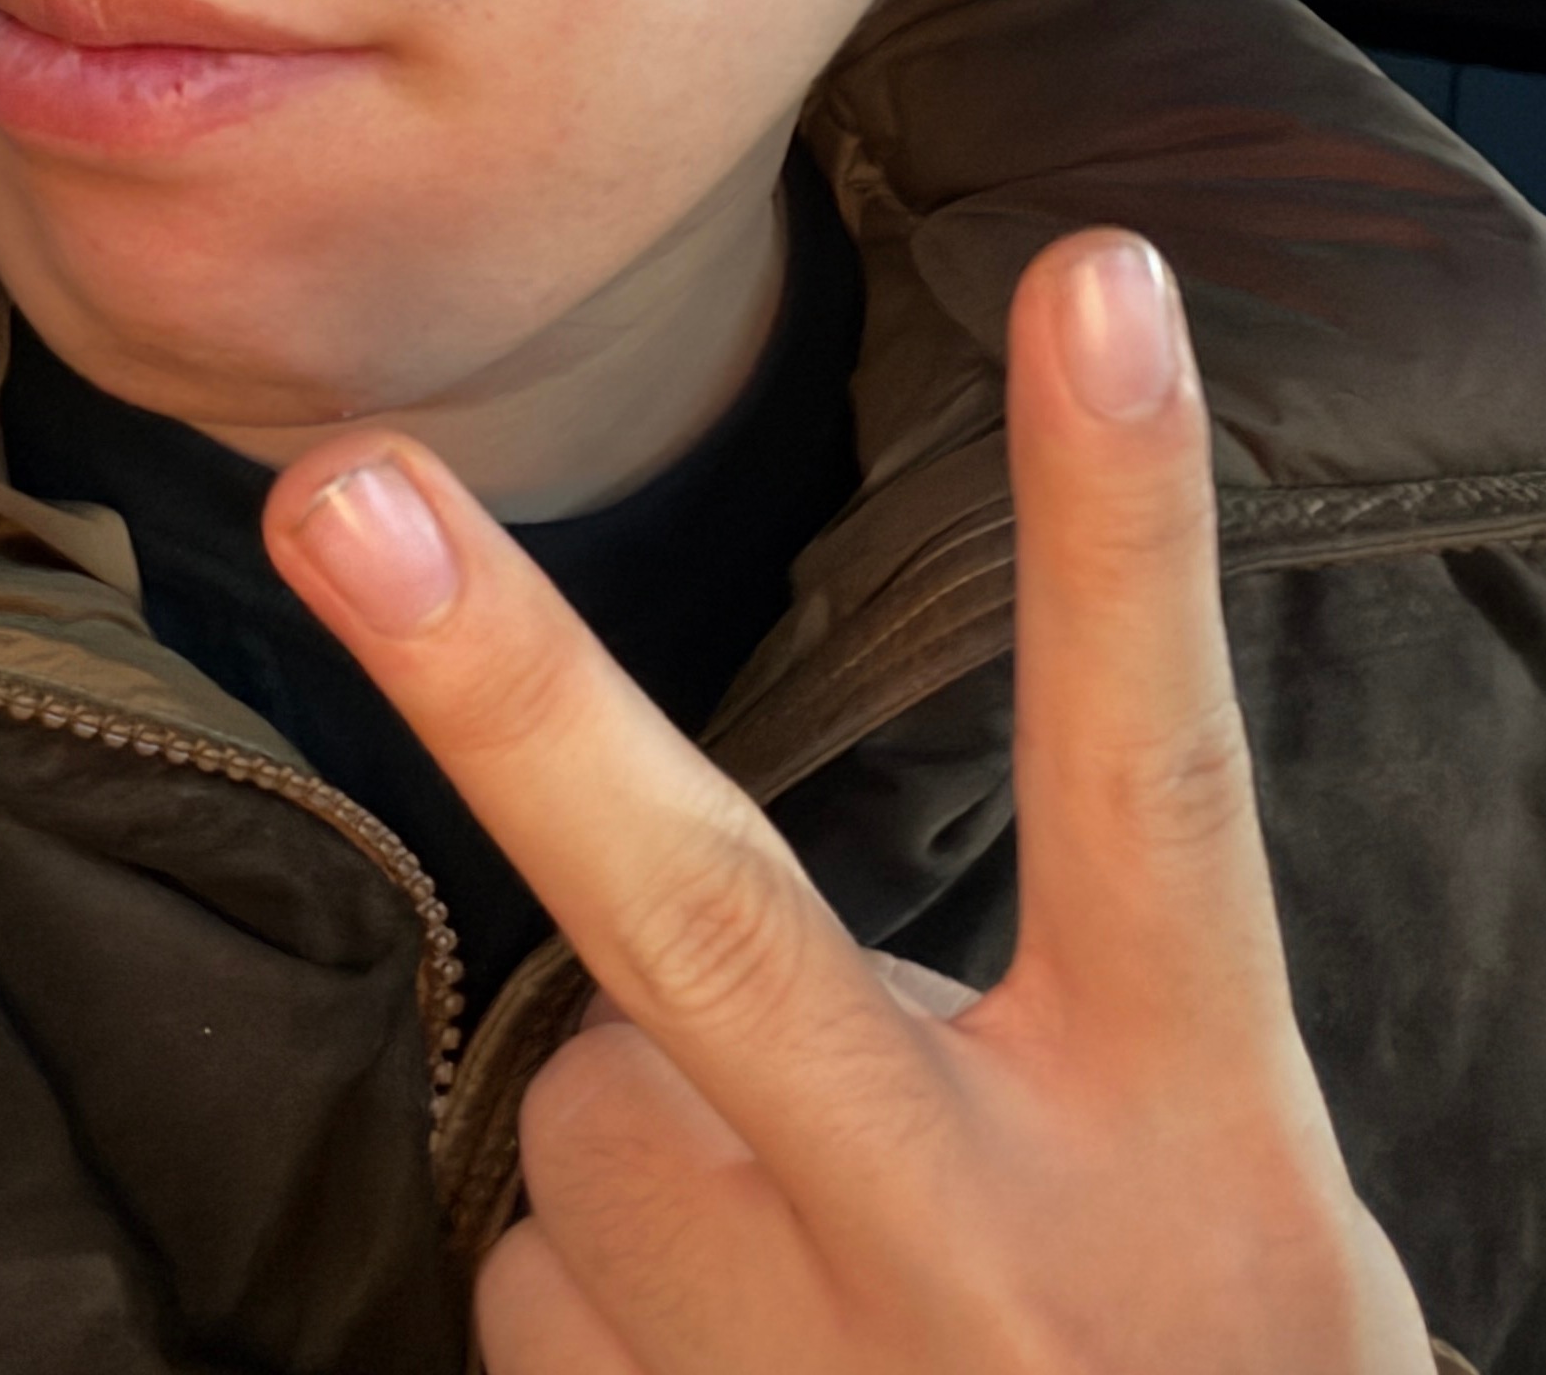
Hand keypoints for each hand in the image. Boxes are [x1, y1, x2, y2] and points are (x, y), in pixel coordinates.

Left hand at [263, 230, 1438, 1374]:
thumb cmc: (1186, 1364)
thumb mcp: (1205, 1170)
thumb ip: (1024, 997)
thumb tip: (684, 919)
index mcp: (1176, 1121)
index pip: (1153, 776)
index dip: (1121, 533)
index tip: (1097, 280)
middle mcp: (967, 1238)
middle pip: (705, 917)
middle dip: (505, 684)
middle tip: (340, 488)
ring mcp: (786, 1371)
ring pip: (582, 1106)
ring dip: (651, 1136)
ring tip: (823, 1273)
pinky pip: (537, 1270)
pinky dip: (608, 1277)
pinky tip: (751, 1367)